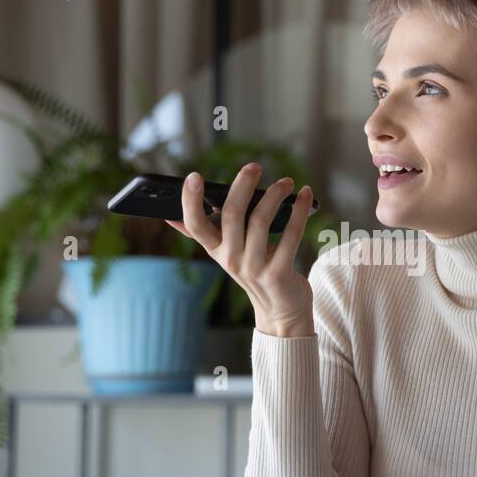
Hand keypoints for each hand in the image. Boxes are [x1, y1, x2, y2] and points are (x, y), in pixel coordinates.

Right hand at [163, 163, 315, 336]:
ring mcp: (254, 267)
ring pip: (261, 221)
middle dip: (242, 186)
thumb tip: (170, 216)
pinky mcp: (279, 273)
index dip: (191, 202)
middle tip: (254, 166)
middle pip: (231, 215)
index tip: (193, 177)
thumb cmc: (254, 271)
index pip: (195, 225)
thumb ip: (205, 234)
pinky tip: (306, 195)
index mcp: (216, 250)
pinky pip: (291, 235)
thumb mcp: (226, 254)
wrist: (280, 310)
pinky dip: (300, 211)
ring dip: (275, 196)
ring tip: (286, 182)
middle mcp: (231, 259)